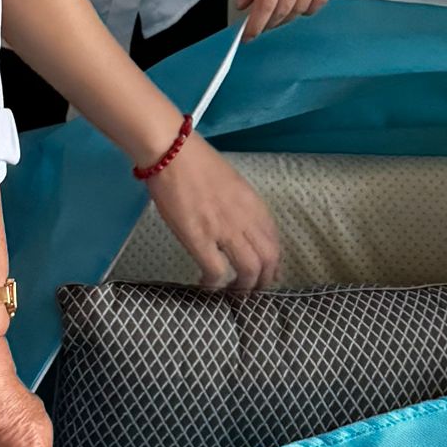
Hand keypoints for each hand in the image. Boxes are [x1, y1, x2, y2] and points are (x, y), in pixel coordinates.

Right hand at [147, 136, 280, 295]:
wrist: (172, 152)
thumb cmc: (196, 162)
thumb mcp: (231, 183)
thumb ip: (240, 206)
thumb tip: (240, 226)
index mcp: (253, 203)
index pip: (274, 241)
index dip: (274, 263)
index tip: (267, 275)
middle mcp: (245, 217)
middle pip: (268, 260)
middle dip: (263, 282)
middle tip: (252, 292)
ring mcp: (223, 228)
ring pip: (249, 269)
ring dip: (243, 288)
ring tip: (232, 294)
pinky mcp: (199, 237)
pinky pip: (216, 271)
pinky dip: (214, 284)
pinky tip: (206, 285)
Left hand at [237, 0, 339, 37]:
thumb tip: (244, 4)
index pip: (265, 5)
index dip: (256, 26)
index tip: (248, 36)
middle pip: (284, 10)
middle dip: (269, 23)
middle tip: (260, 23)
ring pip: (302, 8)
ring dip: (287, 16)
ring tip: (277, 10)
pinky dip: (308, 7)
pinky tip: (298, 2)